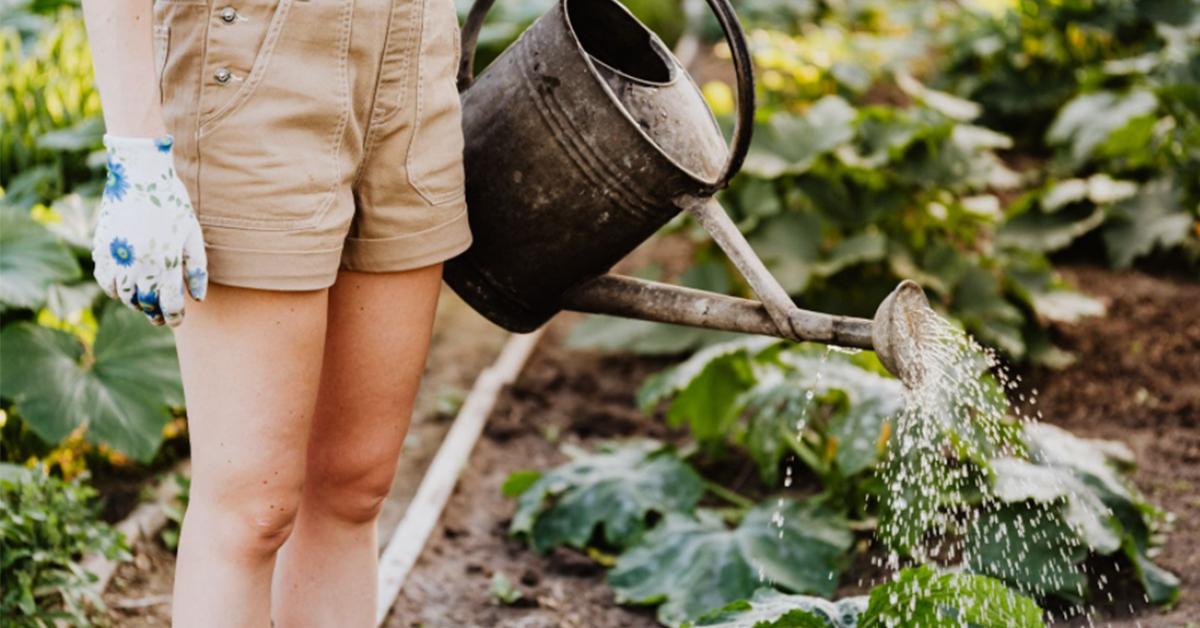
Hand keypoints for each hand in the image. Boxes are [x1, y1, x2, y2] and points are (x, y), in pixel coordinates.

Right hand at [92, 134, 208, 326]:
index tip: (177, 320)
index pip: (170, 304)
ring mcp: (118, 257)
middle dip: (155, 314)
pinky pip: (104, 280)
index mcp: (166, 262)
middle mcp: (140, 264)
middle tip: (160, 317)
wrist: (139, 174)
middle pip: (146, 304)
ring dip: (134, 303)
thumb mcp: (192, 234)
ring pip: (123, 296)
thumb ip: (197, 269)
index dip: (174, 317)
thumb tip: (198, 299)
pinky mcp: (101, 248)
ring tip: (144, 302)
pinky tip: (124, 287)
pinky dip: (114, 289)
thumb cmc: (172, 203)